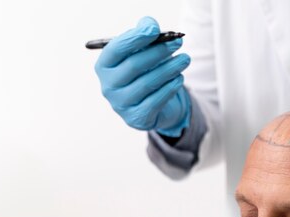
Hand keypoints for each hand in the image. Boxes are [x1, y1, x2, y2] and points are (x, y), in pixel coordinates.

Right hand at [95, 16, 190, 135]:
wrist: (148, 105)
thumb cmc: (142, 73)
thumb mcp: (140, 53)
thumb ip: (144, 37)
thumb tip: (150, 26)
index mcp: (104, 66)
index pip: (117, 49)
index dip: (135, 37)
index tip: (154, 29)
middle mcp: (108, 86)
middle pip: (134, 65)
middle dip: (158, 52)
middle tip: (177, 42)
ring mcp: (121, 104)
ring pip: (147, 83)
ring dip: (169, 69)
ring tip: (185, 59)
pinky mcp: (136, 117)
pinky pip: (156, 101)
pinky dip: (170, 88)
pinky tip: (179, 78)